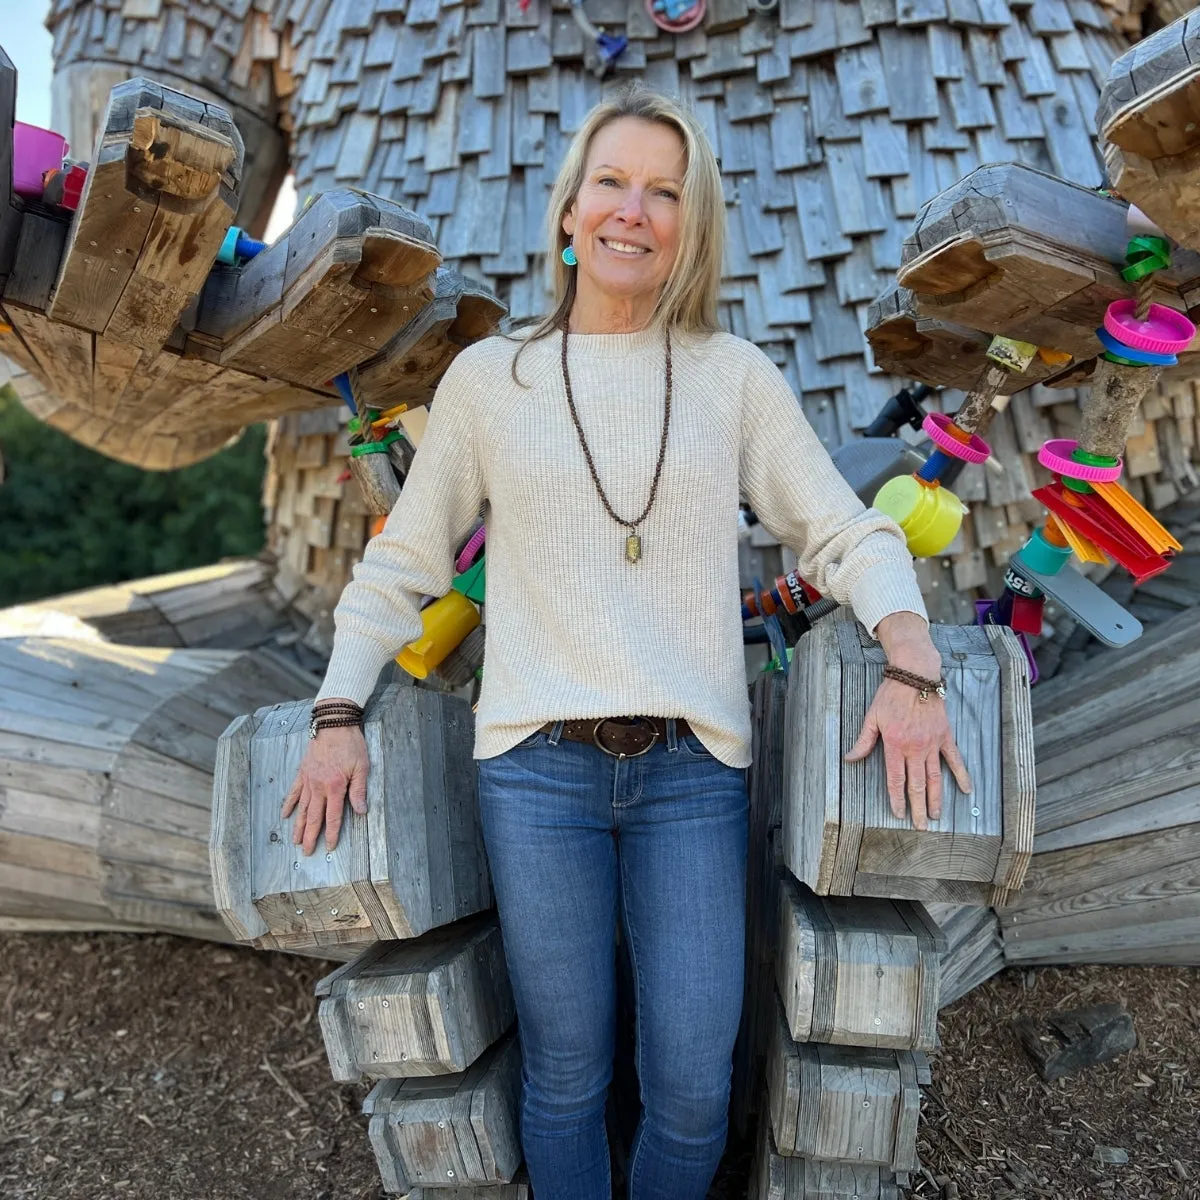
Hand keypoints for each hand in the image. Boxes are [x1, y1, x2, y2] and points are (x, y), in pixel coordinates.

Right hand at [280, 725, 369, 854]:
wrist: (334, 723)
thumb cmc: (351, 744)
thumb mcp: (362, 767)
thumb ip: (359, 791)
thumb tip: (361, 812)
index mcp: (335, 787)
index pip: (333, 816)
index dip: (331, 833)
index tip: (329, 846)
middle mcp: (319, 786)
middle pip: (314, 817)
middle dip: (310, 836)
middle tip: (306, 852)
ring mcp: (308, 780)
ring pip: (302, 808)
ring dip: (299, 826)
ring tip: (295, 840)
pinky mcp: (302, 772)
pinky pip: (294, 791)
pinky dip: (289, 804)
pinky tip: (285, 815)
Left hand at [844, 678, 971, 830]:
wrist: (915, 675)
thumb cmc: (890, 695)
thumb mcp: (871, 717)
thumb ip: (863, 741)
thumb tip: (850, 759)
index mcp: (895, 745)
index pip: (895, 780)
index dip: (897, 799)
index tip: (899, 814)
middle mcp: (915, 748)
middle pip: (917, 785)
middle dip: (918, 808)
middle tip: (921, 826)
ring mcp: (932, 743)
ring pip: (935, 778)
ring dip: (936, 799)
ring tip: (936, 815)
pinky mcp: (945, 736)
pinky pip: (955, 759)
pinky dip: (961, 775)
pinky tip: (967, 790)